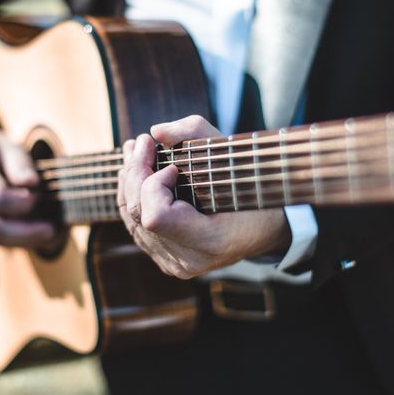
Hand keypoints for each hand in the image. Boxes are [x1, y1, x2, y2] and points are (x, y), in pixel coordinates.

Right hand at [0, 129, 56, 248]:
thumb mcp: (7, 146)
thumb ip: (20, 164)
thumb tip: (32, 184)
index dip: (21, 203)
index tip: (40, 198)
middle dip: (25, 233)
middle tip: (52, 231)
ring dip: (24, 240)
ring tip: (50, 236)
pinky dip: (16, 240)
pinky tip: (37, 235)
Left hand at [117, 115, 290, 278]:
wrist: (265, 228)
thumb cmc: (251, 186)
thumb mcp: (232, 153)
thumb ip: (193, 132)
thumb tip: (156, 131)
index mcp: (210, 241)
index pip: (156, 216)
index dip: (154, 185)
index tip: (173, 165)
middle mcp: (189, 259)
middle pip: (139, 214)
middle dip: (134, 172)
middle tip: (140, 143)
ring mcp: (175, 263)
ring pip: (132, 220)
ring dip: (129, 181)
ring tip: (134, 152)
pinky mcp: (166, 260)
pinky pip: (136, 227)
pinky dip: (133, 197)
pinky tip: (135, 175)